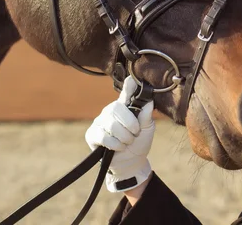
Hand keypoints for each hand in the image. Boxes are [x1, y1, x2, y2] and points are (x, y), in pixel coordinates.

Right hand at [85, 77, 154, 192]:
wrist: (131, 163)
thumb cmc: (139, 142)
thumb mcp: (147, 130)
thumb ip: (146, 116)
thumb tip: (149, 101)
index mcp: (125, 107)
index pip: (125, 93)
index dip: (128, 86)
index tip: (132, 79)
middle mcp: (111, 111)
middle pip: (117, 108)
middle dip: (129, 123)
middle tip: (135, 133)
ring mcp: (100, 122)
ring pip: (111, 124)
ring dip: (124, 136)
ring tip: (127, 142)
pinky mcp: (92, 135)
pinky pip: (102, 136)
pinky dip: (114, 144)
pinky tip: (118, 147)